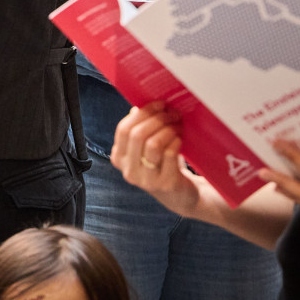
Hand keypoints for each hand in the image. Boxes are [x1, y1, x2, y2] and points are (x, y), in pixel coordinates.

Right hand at [112, 102, 201, 216]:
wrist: (180, 195)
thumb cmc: (162, 164)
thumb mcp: (145, 148)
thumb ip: (139, 129)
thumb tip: (139, 106)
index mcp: (119, 158)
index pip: (123, 129)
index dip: (142, 113)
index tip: (159, 104)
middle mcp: (129, 171)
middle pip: (137, 135)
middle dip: (157, 118)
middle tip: (172, 113)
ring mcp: (146, 180)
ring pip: (153, 144)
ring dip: (168, 129)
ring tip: (178, 125)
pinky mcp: (165, 184)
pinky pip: (170, 154)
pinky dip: (176, 141)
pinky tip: (181, 139)